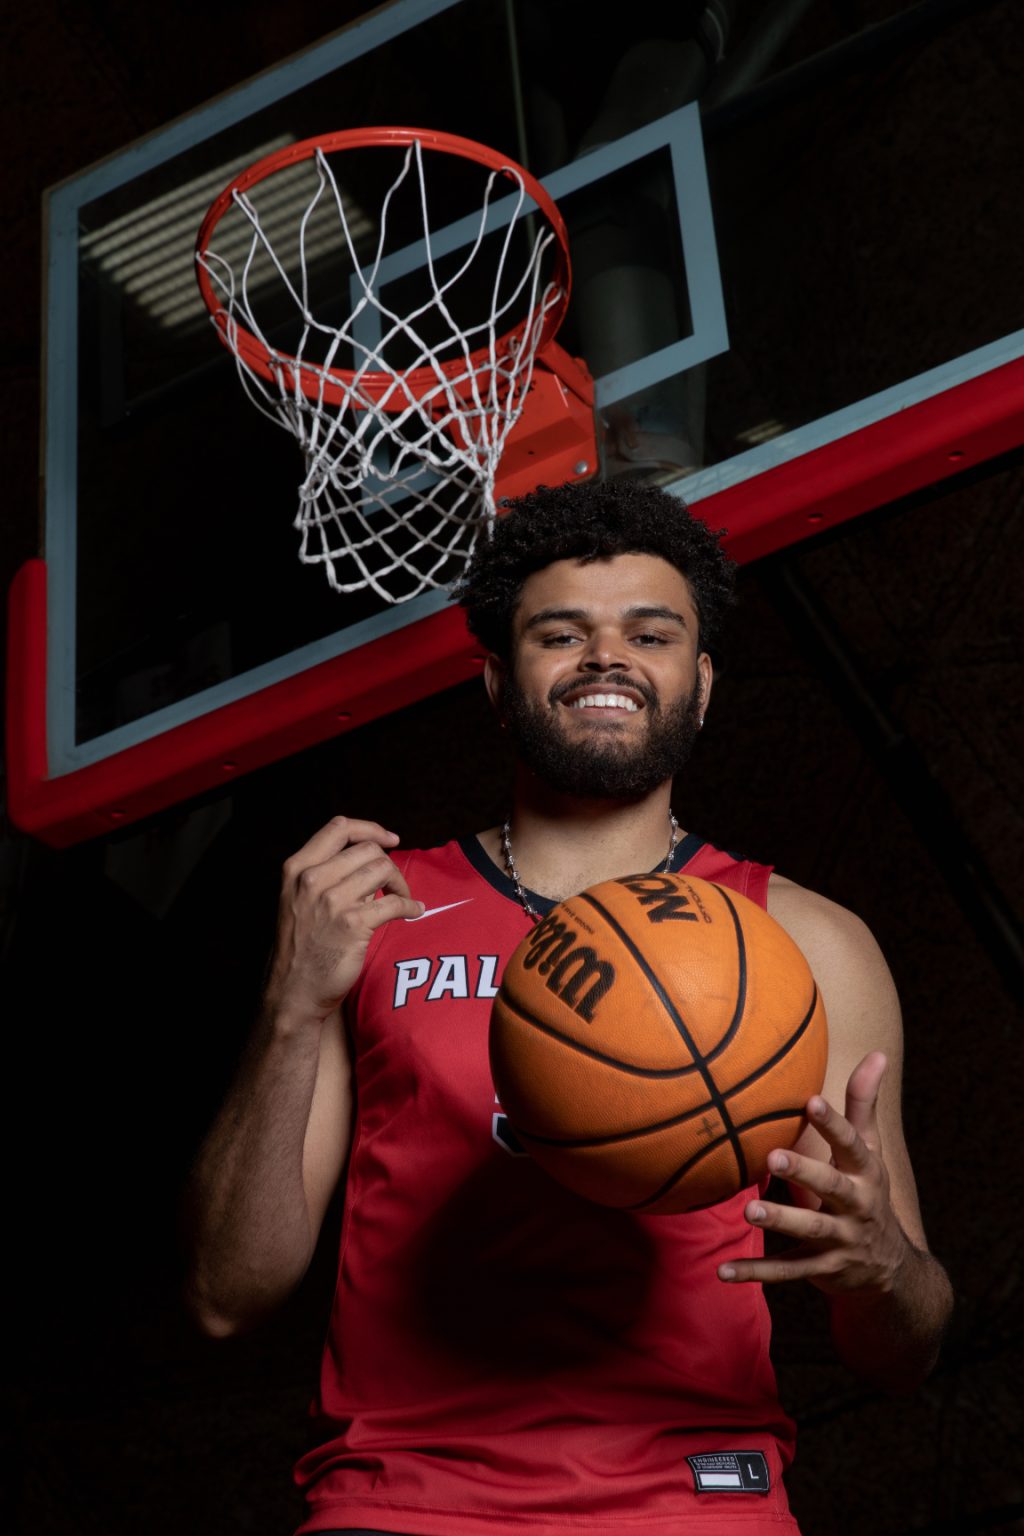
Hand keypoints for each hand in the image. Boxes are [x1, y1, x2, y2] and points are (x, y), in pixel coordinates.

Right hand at [265, 816, 422, 1022]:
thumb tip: (368, 858)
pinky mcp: (353, 924)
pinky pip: (394, 902)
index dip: (369, 828)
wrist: (293, 991)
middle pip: (367, 849)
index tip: (390, 838)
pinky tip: (413, 912)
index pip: (338, 828)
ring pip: (383, 869)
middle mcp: (311, 879)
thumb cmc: (300, 946)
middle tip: (395, 884)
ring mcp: (332, 901)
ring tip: (404, 898)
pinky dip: (410, 905)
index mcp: (296, 868)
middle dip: (389, 863)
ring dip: (401, 883)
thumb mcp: (296, 899)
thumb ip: (323, 874)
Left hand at [718, 1053, 910, 1294]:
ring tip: (749, 1211)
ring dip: (780, 1220)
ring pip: (809, 1230)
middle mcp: (857, 1207)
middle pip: (831, 1187)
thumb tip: (878, 1052)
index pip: (852, 1145)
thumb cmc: (867, 1191)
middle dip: (804, 1172)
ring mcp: (840, 1240)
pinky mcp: (821, 1269)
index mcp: (866, 1173)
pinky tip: (723, 1270)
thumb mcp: (870, 1152)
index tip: (810, 1100)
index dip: (833, 1124)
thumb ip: (864, 1105)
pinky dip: (756, 1273)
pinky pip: (787, 1271)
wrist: (890, 1269)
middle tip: (772, 1156)